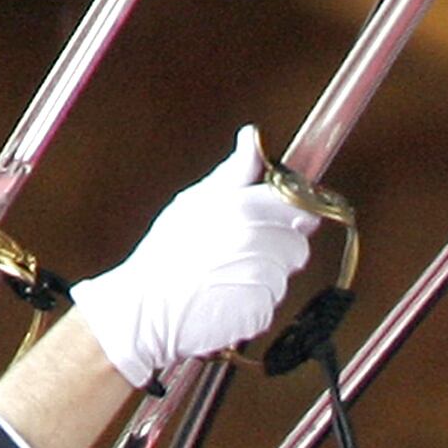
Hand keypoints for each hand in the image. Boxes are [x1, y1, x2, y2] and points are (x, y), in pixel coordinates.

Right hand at [77, 128, 321, 390]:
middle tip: (239, 252)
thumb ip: (234, 173)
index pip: (301, 205)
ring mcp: (262, 278)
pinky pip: (270, 302)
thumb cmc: (166, 253)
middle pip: (298, 244)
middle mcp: (259, 241)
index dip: (295, 213)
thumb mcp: (196, 200)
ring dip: (264, 276)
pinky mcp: (260, 309)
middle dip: (278, 247)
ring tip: (226, 275)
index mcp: (245, 207)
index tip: (284, 217)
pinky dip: (254, 303)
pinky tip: (225, 297)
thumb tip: (252, 138)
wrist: (146, 306)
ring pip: (283, 275)